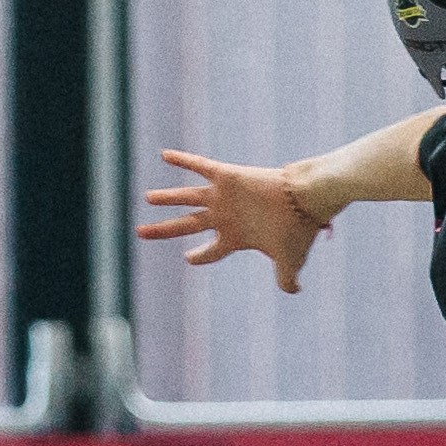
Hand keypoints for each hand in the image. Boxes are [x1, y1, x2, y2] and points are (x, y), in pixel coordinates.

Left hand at [137, 149, 327, 292]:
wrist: (305, 201)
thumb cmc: (297, 231)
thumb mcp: (290, 260)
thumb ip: (286, 278)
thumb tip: (294, 291)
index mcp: (235, 237)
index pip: (212, 250)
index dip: (200, 256)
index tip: (187, 257)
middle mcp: (225, 216)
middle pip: (187, 224)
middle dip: (163, 230)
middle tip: (141, 233)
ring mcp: (223, 197)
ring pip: (187, 198)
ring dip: (167, 198)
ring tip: (147, 198)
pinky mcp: (227, 176)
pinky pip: (200, 165)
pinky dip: (183, 160)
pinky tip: (164, 155)